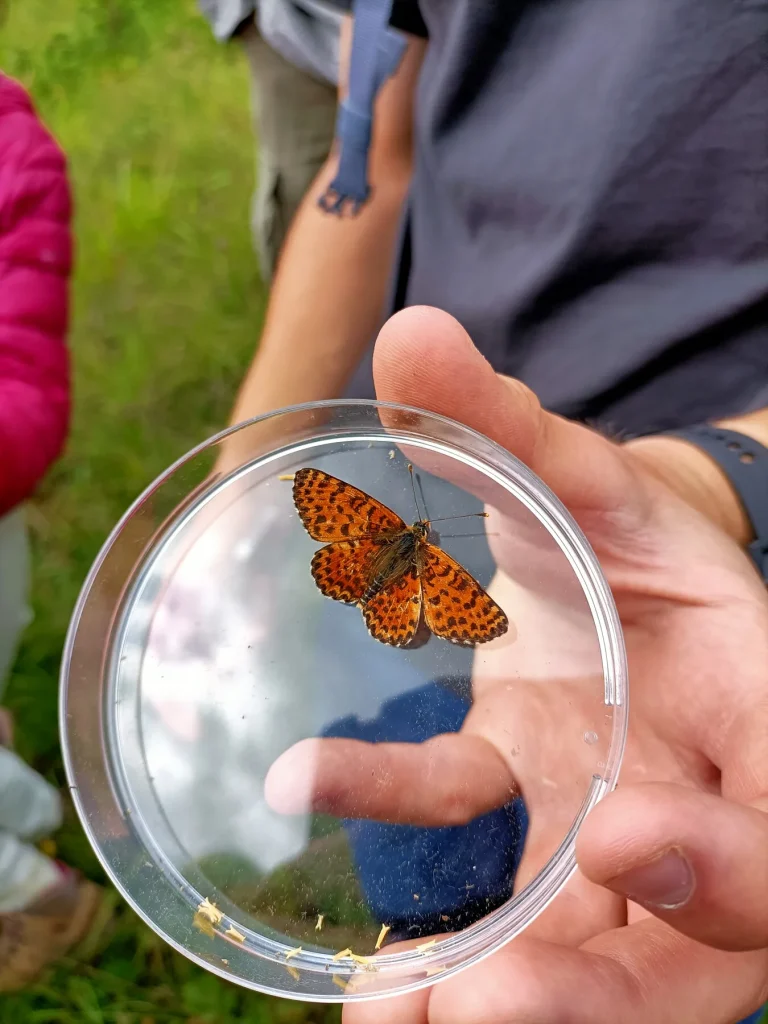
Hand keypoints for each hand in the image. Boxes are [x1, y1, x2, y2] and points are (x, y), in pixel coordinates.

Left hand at [267, 306, 767, 1022]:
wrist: (614, 578)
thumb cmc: (630, 536)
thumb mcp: (585, 479)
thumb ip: (505, 422)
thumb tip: (412, 333)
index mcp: (757, 715)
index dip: (732, 858)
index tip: (621, 834)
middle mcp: (700, 801)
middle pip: (696, 946)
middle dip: (599, 990)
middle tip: (474, 1010)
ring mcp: (614, 838)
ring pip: (592, 961)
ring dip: (497, 1002)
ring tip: (388, 1020)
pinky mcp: (535, 831)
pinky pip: (485, 872)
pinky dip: (419, 897)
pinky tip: (335, 882)